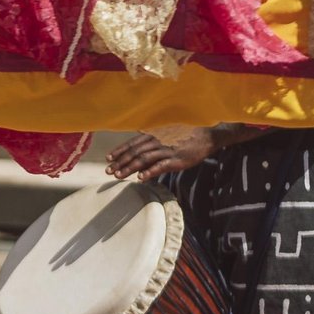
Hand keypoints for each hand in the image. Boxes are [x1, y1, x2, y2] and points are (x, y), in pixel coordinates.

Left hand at [107, 128, 222, 180]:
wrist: (206, 136)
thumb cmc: (184, 136)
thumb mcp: (164, 135)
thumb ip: (151, 141)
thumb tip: (137, 150)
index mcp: (153, 135)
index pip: (131, 144)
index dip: (119, 151)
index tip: (108, 158)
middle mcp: (157, 141)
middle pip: (134, 152)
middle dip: (120, 162)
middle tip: (109, 171)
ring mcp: (166, 150)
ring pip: (144, 159)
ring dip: (130, 167)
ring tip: (119, 175)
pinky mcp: (177, 159)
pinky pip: (161, 166)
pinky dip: (150, 171)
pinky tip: (141, 178)